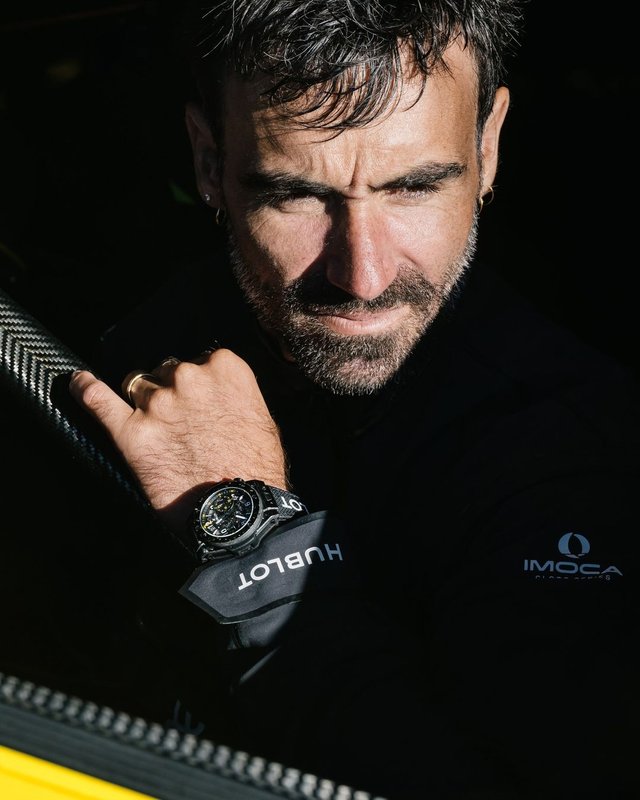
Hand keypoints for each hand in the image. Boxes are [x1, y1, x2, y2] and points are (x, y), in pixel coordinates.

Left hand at [68, 349, 288, 533]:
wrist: (242, 510)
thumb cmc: (257, 468)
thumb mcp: (261, 416)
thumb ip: (233, 393)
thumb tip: (217, 394)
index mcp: (225, 368)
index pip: (199, 360)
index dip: (197, 384)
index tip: (200, 403)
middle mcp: (189, 377)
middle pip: (166, 371)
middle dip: (171, 392)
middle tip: (183, 426)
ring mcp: (158, 403)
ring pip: (137, 384)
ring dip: (144, 403)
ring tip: (159, 431)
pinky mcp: (133, 432)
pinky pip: (98, 400)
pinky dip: (86, 389)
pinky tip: (79, 383)